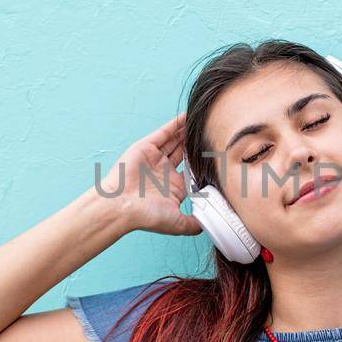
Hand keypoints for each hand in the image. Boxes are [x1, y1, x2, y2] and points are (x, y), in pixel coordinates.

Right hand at [98, 112, 204, 236]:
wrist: (121, 206)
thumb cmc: (146, 216)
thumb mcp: (177, 223)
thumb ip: (194, 224)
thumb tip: (209, 225)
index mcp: (174, 187)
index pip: (194, 170)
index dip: (205, 163)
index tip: (220, 156)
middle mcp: (165, 171)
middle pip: (186, 152)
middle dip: (197, 144)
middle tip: (214, 134)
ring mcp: (156, 158)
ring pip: (176, 140)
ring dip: (188, 132)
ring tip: (203, 121)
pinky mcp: (147, 147)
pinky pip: (165, 132)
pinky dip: (176, 124)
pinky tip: (188, 116)